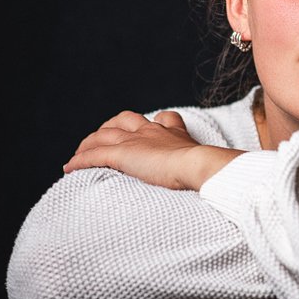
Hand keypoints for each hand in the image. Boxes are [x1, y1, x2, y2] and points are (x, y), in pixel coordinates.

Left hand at [63, 110, 242, 190]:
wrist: (203, 167)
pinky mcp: (124, 154)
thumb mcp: (214, 166)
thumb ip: (215, 168)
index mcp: (174, 133)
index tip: (142, 132)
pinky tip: (69, 168)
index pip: (161, 121)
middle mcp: (153, 131)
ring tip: (79, 155)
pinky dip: (79, 161)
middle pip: (124, 121)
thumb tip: (229, 177)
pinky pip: (94, 155)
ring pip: (103, 135)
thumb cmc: (213, 171)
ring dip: (89, 144)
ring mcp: (137, 141)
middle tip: (101, 141)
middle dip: (110, 129)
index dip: (148, 126)